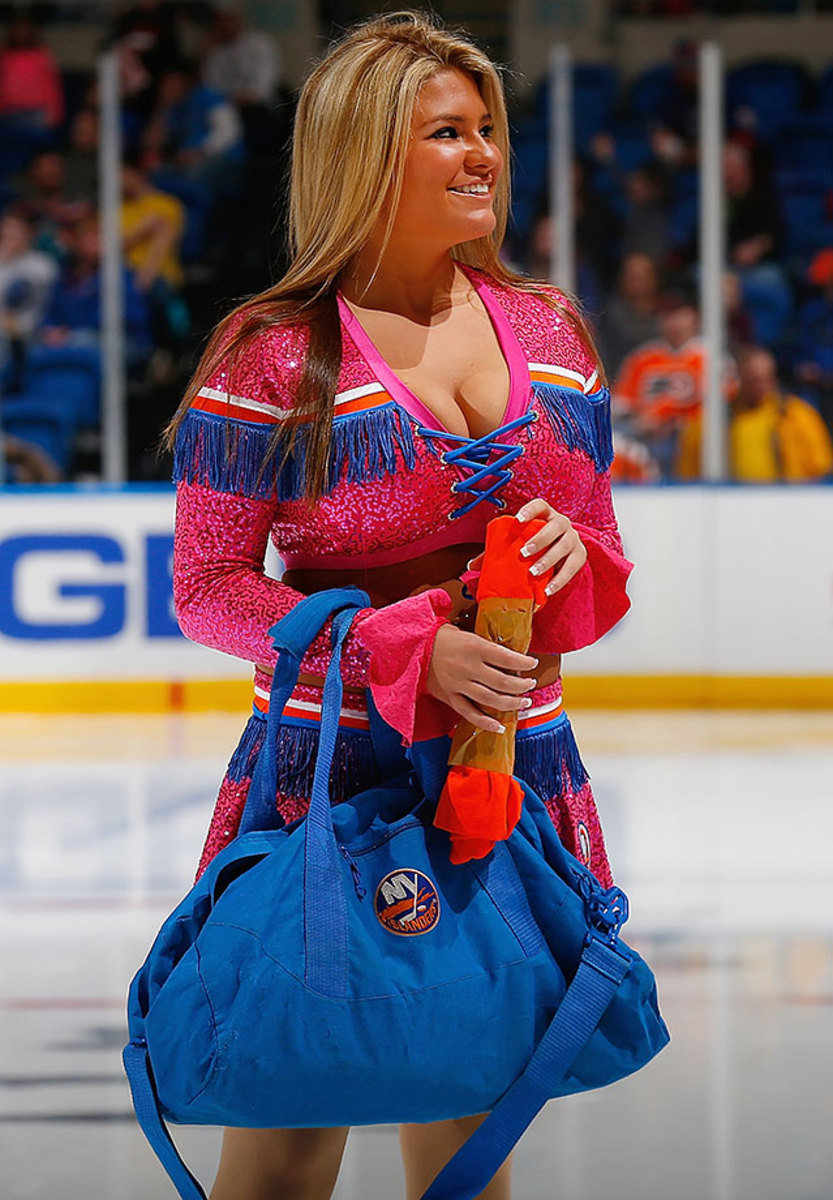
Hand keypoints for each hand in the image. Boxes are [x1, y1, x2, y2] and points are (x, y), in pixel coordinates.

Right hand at [426, 623, 538, 733]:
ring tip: (523, 703)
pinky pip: (469, 713)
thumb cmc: (440, 637)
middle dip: (522, 685)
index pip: (507, 657)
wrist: (412, 647)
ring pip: (491, 699)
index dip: (524, 662)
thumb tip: (507, 655)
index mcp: (474, 647)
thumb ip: (484, 645)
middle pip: (503, 681)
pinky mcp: (449, 696)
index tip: (533, 664)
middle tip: (531, 685)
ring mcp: (458, 684)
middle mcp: (468, 667)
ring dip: (511, 703)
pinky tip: (499, 726)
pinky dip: (485, 722)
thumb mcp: (465, 632)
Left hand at [467, 500, 587, 596]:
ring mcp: (573, 539)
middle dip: (540, 538)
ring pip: (565, 546)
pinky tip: (548, 590)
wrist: (562, 553)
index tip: (517, 520)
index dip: (530, 510)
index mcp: (545, 514)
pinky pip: (573, 567)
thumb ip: (499, 549)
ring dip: (549, 559)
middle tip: (524, 553)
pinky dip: (561, 580)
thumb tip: (471, 565)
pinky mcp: (580, 556)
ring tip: (533, 573)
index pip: (540, 505)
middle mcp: (562, 523)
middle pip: (555, 526)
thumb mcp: (520, 543)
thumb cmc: (535, 544)